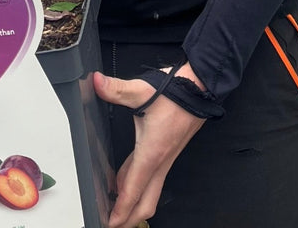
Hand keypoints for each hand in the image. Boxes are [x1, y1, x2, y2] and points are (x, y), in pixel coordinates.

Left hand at [94, 63, 206, 227]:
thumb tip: (96, 82)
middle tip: (112, 223)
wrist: (201, 88)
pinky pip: (150, 177)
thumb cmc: (177, 93)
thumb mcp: (142, 90)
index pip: (133, 190)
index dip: (121, 210)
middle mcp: (160, 161)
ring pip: (150, 192)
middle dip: (130, 218)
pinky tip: (123, 180)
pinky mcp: (166, 152)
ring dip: (133, 203)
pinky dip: (137, 184)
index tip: (110, 223)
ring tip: (114, 207)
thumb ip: (117, 88)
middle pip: (146, 203)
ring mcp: (165, 158)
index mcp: (152, 153)